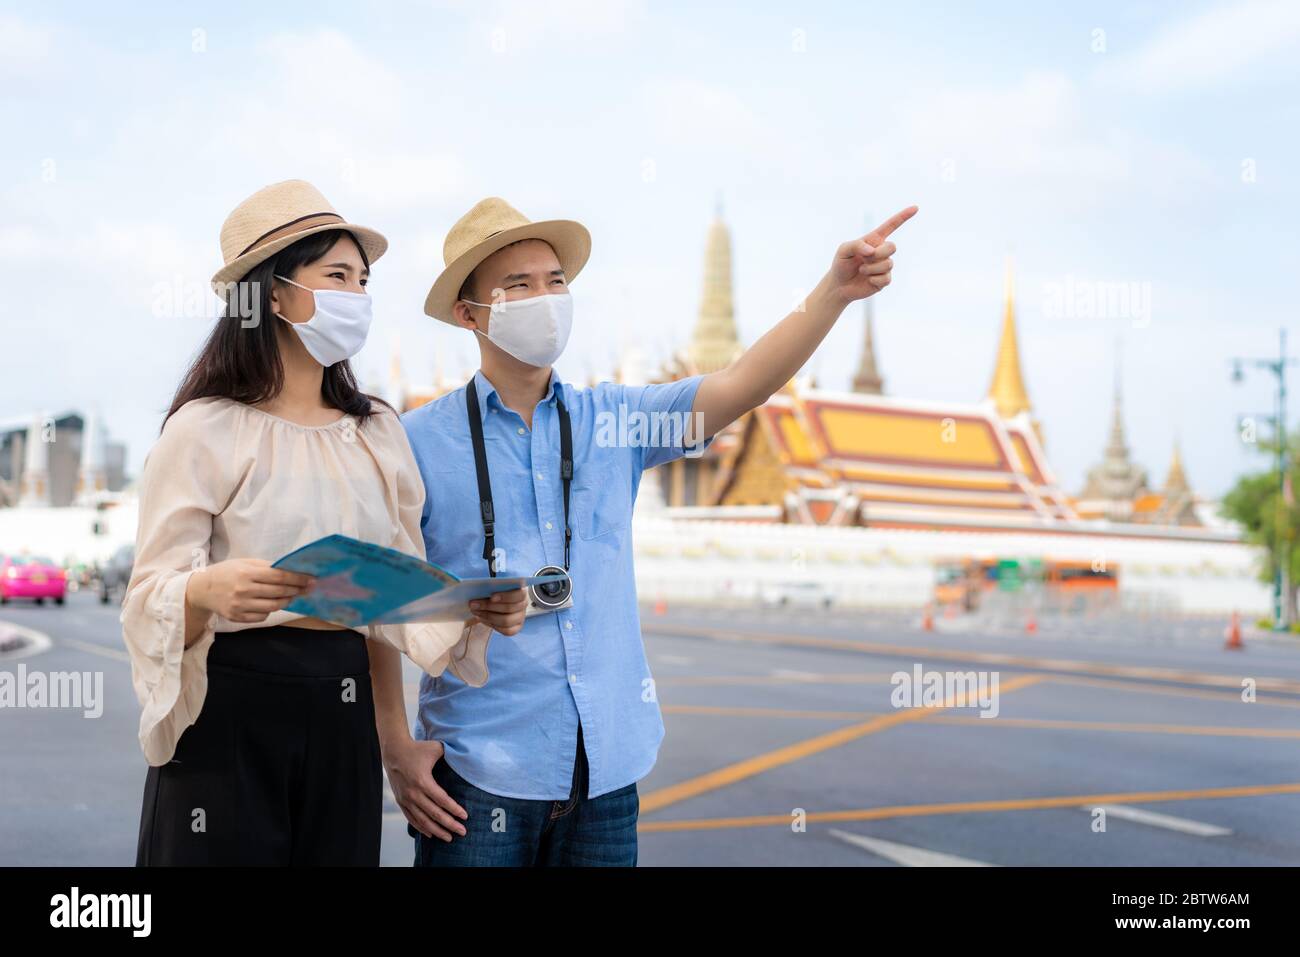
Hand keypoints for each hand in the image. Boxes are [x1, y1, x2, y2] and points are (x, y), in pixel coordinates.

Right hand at [186, 558, 312, 623]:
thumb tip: (291, 570)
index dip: (298, 578)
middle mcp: (244, 590)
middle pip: (279, 592)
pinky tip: (273, 603)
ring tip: (292, 595)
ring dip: (287, 601)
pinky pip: (262, 616)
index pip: (280, 576)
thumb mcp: (245, 562)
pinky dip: (270, 610)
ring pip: (273, 606)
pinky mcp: (237, 617)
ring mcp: (240, 605)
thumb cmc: (227, 572)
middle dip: (297, 589)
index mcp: (247, 573)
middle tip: (308, 588)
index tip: (310, 578)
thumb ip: (267, 566)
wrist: (202, 589)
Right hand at [382, 736, 467, 841]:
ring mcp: (406, 799)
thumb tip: (465, 757)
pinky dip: (421, 827)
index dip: (454, 810)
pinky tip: (431, 834)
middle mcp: (413, 793)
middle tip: (463, 832)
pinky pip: (411, 818)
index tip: (465, 817)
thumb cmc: (417, 748)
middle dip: (450, 824)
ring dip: (437, 830)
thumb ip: (451, 753)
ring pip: (423, 820)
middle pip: (434, 814)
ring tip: (449, 838)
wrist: (393, 751)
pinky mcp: (400, 801)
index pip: (442, 800)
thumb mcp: (435, 748)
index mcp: (423, 781)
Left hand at [469, 588, 528, 635]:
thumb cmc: (494, 589)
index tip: (491, 597)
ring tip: (475, 611)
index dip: (506, 596)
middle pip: (510, 608)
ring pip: (506, 621)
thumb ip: (491, 582)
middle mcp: (523, 604)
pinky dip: (492, 625)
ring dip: (488, 616)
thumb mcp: (494, 583)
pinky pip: (507, 631)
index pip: (519, 594)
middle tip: (473, 604)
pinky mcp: (516, 627)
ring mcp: (520, 617)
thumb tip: (481, 584)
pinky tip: (482, 618)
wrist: (494, 600)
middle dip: (489, 606)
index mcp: (521, 591)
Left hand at [827, 205, 917, 304]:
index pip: (891, 226)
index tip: (915, 208)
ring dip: (871, 268)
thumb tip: (872, 251)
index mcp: (874, 240)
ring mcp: (884, 265)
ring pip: (888, 264)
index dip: (903, 217)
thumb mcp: (843, 250)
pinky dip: (874, 279)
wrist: (840, 286)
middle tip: (864, 259)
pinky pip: (886, 278)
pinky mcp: (884, 279)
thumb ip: (856, 245)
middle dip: (879, 253)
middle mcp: (881, 251)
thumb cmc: (841, 264)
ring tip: (861, 270)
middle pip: (892, 247)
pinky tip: (867, 280)